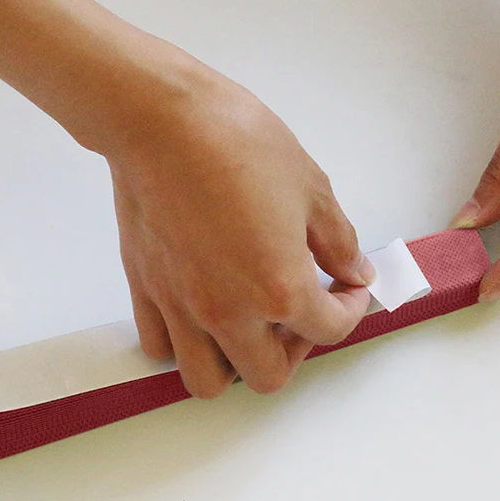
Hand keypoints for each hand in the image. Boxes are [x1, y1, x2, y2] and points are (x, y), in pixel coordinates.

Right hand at [108, 49, 374, 396]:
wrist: (163, 120)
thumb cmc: (241, 144)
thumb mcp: (311, 188)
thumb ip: (338, 243)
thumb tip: (354, 272)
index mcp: (279, 289)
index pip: (330, 329)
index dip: (351, 308)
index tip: (349, 286)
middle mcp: (228, 313)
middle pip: (269, 376)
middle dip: (297, 349)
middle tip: (303, 308)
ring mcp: (181, 307)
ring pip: (207, 381)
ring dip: (237, 362)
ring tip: (250, 320)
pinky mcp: (145, 290)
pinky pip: (161, 345)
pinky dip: (184, 342)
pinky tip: (203, 305)